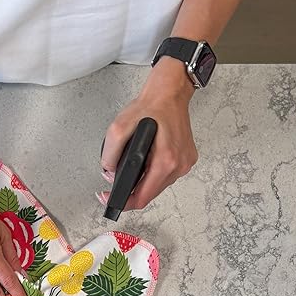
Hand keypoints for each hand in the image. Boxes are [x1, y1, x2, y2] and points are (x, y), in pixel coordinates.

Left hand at [99, 57, 197, 209]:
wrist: (170, 93)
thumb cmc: (150, 106)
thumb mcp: (119, 127)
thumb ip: (110, 153)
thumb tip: (109, 172)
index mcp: (166, 159)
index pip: (143, 197)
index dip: (124, 203)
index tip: (110, 201)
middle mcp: (179, 164)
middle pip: (150, 194)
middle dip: (131, 191)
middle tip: (114, 182)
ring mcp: (185, 163)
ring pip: (158, 186)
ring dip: (143, 183)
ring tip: (130, 171)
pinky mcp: (186, 159)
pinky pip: (166, 176)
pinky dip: (153, 174)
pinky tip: (145, 164)